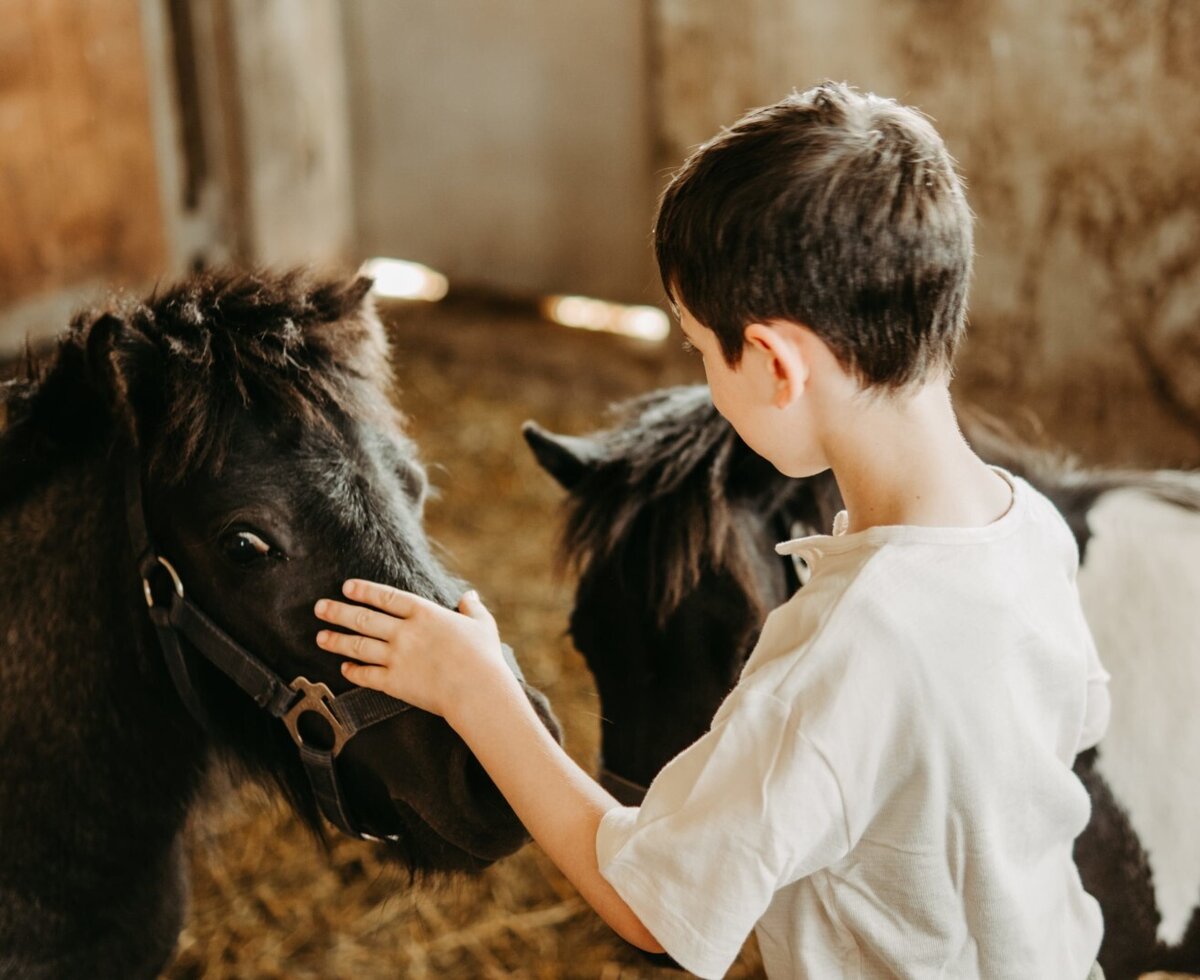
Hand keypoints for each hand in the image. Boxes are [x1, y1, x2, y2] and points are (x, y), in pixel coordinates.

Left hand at [313, 579, 514, 719]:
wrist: (476, 690)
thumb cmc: (483, 657)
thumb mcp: (483, 625)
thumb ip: (472, 609)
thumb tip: (470, 596)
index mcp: (424, 614)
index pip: (386, 597)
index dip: (364, 591)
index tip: (347, 587)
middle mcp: (405, 632)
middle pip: (363, 619)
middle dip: (338, 612)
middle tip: (319, 608)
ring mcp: (396, 657)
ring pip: (358, 645)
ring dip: (337, 640)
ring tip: (320, 637)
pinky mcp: (394, 682)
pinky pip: (366, 675)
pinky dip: (353, 671)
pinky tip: (344, 668)